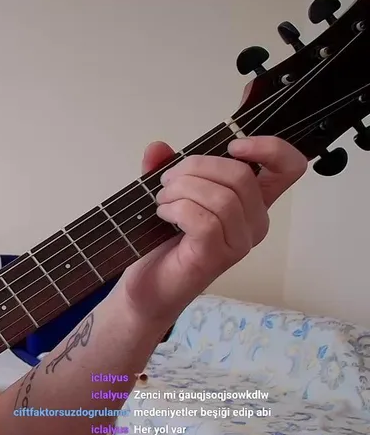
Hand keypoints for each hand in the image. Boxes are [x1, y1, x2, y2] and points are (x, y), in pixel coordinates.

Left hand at [117, 136, 306, 325]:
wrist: (146, 288)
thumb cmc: (163, 244)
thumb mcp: (167, 195)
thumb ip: (166, 169)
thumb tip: (157, 147)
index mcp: (251, 202)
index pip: (289, 168)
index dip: (270, 148)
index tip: (233, 146)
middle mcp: (254, 222)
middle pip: (241, 175)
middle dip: (196, 167)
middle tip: (167, 181)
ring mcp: (239, 242)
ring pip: (222, 197)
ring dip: (182, 189)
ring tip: (162, 201)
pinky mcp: (216, 256)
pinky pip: (204, 220)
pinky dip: (177, 209)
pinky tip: (163, 214)